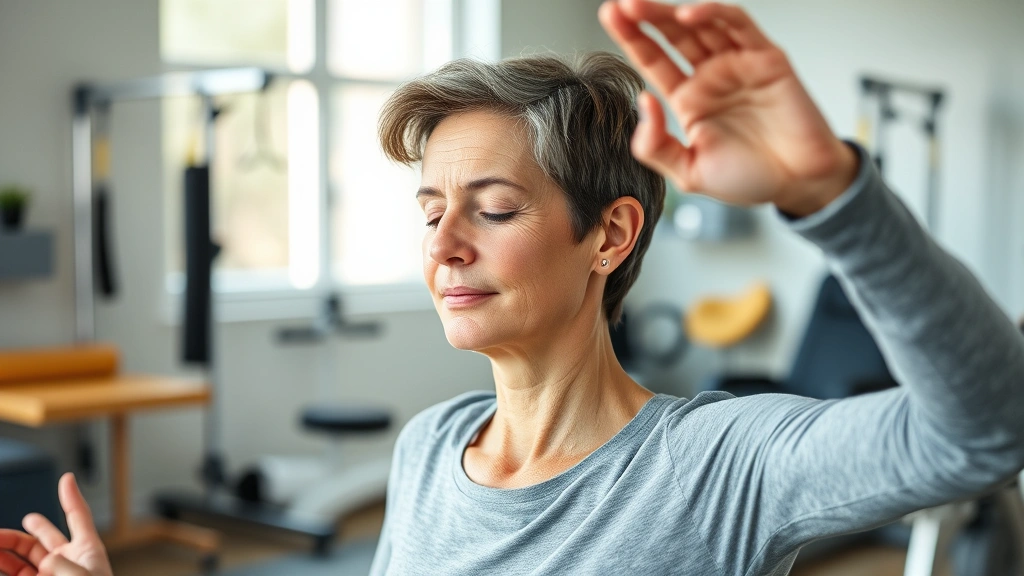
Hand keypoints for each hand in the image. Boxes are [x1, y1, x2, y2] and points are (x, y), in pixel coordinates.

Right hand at [0, 473, 113, 575]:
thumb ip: (65, 563)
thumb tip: (46, 560)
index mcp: (88, 551)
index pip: (80, 517)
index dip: (72, 497)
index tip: (67, 477)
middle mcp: (69, 562)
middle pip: (44, 537)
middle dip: (26, 529)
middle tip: (5, 527)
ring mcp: (53, 575)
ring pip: (25, 558)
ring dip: (7, 550)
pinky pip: (19, 574)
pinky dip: (5, 566)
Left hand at [599, 0, 858, 216]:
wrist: (800, 184)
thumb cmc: (749, 179)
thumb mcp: (689, 172)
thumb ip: (656, 147)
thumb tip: (642, 102)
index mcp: (689, 101)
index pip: (654, 61)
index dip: (631, 38)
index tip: (609, 17)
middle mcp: (711, 78)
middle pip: (671, 36)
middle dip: (644, 18)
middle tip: (618, 5)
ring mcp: (738, 65)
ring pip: (700, 25)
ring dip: (670, 13)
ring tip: (640, 7)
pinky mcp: (766, 58)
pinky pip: (738, 26)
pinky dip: (714, 14)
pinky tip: (688, 15)